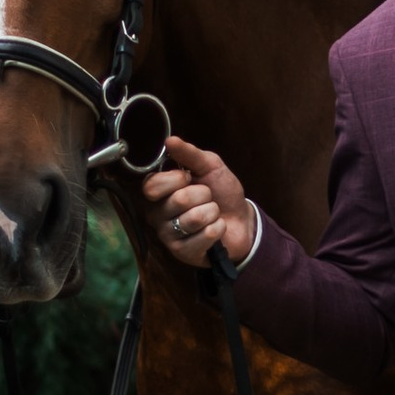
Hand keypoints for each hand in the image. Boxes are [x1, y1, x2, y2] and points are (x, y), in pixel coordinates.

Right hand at [143, 137, 251, 269]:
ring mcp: (168, 236)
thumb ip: (189, 153)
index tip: (189, 178)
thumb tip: (169, 140)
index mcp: (158, 192)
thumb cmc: (222, 192)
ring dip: (213, 212)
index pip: (152, 186)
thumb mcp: (209, 166)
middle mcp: (157, 215)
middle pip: (178, 200)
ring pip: (193, 219)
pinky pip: (206, 235)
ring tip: (212, 214)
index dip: (177, 179)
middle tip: (207, 198)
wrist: (242, 219)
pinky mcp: (183, 253)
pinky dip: (219, 228)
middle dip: (203, 195)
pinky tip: (216, 230)